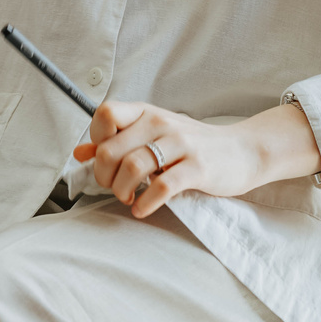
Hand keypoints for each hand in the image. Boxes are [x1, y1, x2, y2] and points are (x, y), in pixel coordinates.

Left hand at [72, 97, 320, 219]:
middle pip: (111, 148)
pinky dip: (145, 203)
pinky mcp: (197, 168)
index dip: (95, 139)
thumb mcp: (152, 135)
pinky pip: (162, 186)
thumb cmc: (190, 144)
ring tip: (127, 198)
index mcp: (145, 112)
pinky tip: (142, 209)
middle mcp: (159, 123)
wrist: (241, 150)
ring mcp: (180, 144)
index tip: (104, 159)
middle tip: (113, 187)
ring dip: (122, 191)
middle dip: (104, 175)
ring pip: (133, 167)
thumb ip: (116, 141)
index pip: (104, 114)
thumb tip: (79, 152)